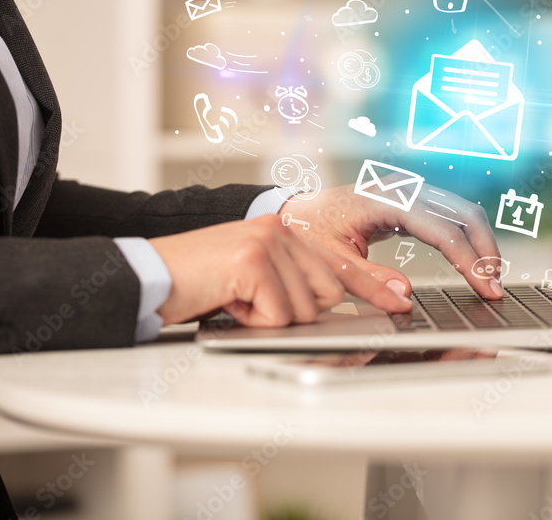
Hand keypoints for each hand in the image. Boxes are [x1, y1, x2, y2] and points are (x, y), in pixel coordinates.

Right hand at [149, 214, 412, 326]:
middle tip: (252, 304)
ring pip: (306, 308)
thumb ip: (293, 283)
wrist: (149, 276)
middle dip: (294, 312)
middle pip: (328, 293)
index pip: (340, 262)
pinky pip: (277, 315)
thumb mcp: (254, 281)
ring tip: (236, 301)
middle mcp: (282, 229)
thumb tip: (336, 304)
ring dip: (268, 318)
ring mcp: (269, 242)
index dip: (374, 286)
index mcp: (285, 231)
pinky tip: (228, 302)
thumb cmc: (198, 284)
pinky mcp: (254, 261)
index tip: (402, 301)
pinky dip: (252, 321)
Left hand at [280, 184, 503, 301]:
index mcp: (385, 199)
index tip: (486, 288)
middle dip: (485, 251)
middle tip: (494, 288)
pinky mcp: (413, 201)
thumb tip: (404, 299)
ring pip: (463, 212)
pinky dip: (466, 239)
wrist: (294, 211)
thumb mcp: (332, 262)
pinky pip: (450, 216)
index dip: (469, 261)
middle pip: (463, 214)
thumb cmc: (309, 232)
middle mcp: (404, 188)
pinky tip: (472, 263)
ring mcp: (411, 191)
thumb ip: (368, 281)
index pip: (442, 230)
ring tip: (489, 279)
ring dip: (480, 244)